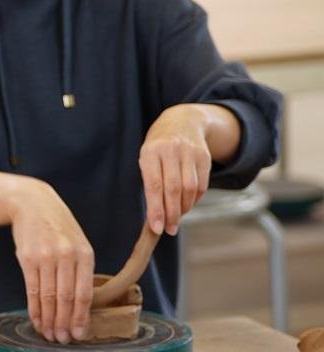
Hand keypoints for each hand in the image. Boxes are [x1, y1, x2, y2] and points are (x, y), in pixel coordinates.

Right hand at [9, 179, 94, 343]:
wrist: (33, 203)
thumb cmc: (59, 227)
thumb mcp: (78, 243)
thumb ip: (81, 270)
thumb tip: (81, 306)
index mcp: (84, 254)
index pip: (84, 293)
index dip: (81, 317)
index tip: (79, 334)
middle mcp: (66, 256)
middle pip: (66, 298)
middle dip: (64, 323)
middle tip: (63, 340)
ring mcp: (45, 257)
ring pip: (48, 297)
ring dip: (48, 320)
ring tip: (49, 335)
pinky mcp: (26, 258)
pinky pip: (32, 289)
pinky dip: (34, 308)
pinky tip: (36, 319)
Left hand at [140, 105, 212, 236]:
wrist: (182, 121)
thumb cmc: (158, 147)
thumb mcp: (147, 158)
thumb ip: (151, 182)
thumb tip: (156, 216)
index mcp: (150, 152)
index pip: (154, 185)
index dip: (155, 209)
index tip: (156, 228)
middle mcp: (171, 150)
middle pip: (173, 189)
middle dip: (171, 213)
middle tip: (169, 229)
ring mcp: (190, 152)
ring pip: (190, 188)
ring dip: (184, 208)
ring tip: (177, 217)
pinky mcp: (205, 157)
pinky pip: (201, 184)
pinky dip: (194, 199)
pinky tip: (187, 204)